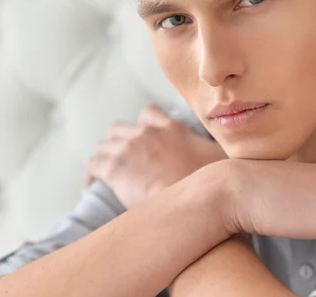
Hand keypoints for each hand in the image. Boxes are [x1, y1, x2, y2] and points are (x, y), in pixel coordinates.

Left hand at [86, 105, 226, 207]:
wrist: (201, 200)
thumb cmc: (215, 185)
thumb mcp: (220, 159)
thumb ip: (213, 150)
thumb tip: (223, 155)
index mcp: (172, 128)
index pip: (148, 114)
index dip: (142, 128)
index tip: (143, 142)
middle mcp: (148, 134)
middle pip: (119, 129)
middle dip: (118, 144)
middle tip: (122, 163)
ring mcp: (129, 149)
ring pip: (104, 146)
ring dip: (105, 159)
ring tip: (107, 176)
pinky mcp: (115, 168)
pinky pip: (93, 165)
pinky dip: (92, 174)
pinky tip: (94, 185)